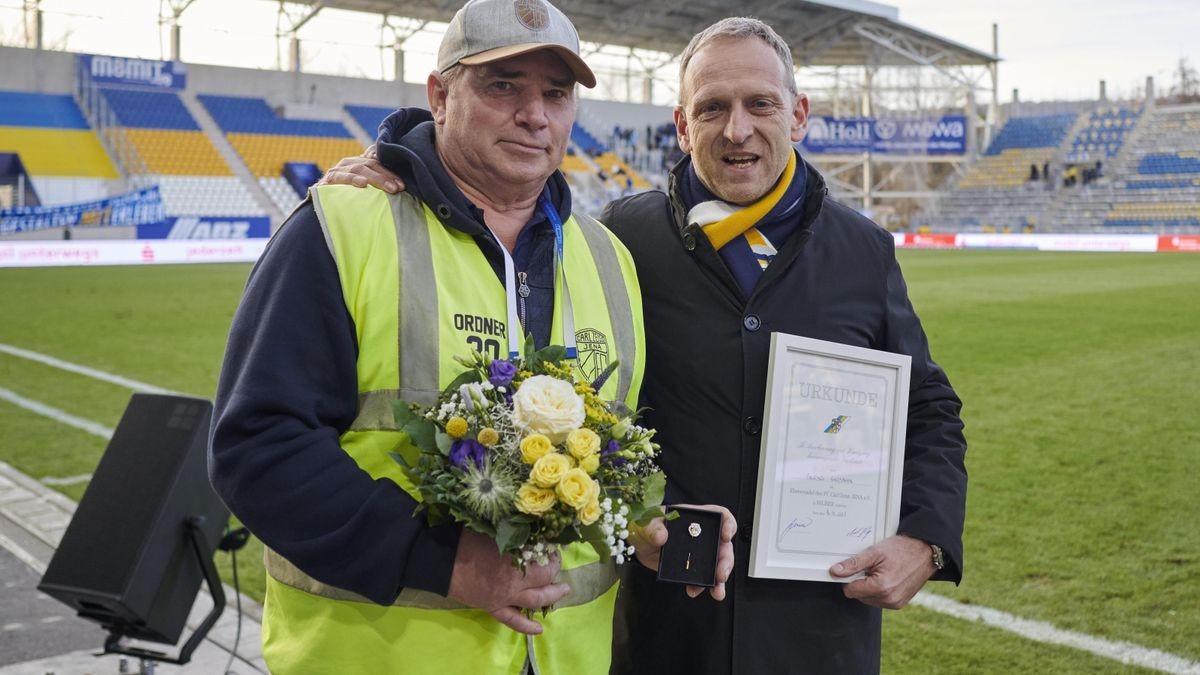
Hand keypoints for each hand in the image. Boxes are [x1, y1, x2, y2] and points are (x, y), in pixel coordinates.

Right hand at [317, 145, 404, 192]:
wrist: (321, 206)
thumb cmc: (346, 200)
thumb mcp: (363, 192)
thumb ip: (376, 185)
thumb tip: (399, 190)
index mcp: (358, 163)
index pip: (378, 163)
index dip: (391, 173)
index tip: (403, 185)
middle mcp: (348, 164)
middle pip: (371, 165)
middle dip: (386, 177)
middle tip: (399, 188)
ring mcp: (338, 170)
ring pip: (359, 168)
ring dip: (376, 178)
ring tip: (389, 188)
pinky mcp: (328, 179)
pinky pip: (342, 177)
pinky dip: (353, 179)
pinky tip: (363, 184)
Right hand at [447, 529, 569, 634]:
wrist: (440, 561)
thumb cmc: (464, 539)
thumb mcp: (491, 527)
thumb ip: (512, 530)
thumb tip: (527, 525)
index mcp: (515, 557)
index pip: (543, 556)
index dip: (550, 552)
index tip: (552, 546)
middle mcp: (514, 579)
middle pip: (544, 578)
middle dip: (555, 572)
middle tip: (558, 565)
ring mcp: (504, 596)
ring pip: (535, 600)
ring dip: (551, 596)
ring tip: (563, 592)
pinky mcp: (493, 607)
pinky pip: (512, 620)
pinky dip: (526, 626)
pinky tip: (539, 630)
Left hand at [631, 504, 735, 600]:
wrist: (640, 544)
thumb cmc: (646, 526)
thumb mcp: (647, 523)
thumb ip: (653, 527)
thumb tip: (661, 536)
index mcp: (696, 517)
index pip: (720, 515)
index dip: (729, 524)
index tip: (726, 535)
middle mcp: (703, 535)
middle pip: (723, 545)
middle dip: (726, 561)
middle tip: (721, 574)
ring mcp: (700, 552)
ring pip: (718, 565)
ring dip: (720, 579)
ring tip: (717, 591)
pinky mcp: (693, 567)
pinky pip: (703, 578)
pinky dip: (702, 587)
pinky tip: (694, 591)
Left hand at [829, 534, 934, 608]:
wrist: (926, 553)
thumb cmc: (902, 550)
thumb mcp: (874, 552)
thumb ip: (853, 564)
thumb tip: (835, 571)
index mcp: (880, 587)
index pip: (850, 590)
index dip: (849, 578)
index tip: (854, 568)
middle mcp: (889, 599)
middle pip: (859, 596)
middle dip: (861, 582)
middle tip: (872, 567)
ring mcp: (895, 603)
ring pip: (868, 599)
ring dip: (869, 587)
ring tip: (881, 571)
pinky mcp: (900, 604)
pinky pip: (880, 600)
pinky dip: (879, 591)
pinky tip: (887, 578)